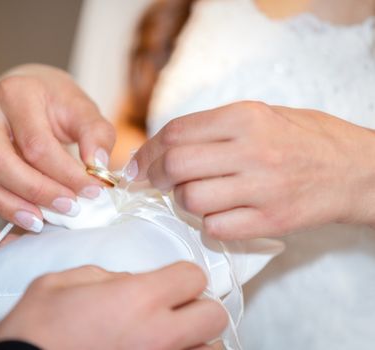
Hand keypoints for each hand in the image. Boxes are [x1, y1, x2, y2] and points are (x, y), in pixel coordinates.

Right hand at [0, 64, 115, 242]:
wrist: (29, 93)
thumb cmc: (57, 105)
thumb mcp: (83, 111)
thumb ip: (95, 136)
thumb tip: (97, 168)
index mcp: (14, 93)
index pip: (36, 143)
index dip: (66, 174)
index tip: (92, 193)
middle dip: (36, 192)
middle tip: (68, 210)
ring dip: (1, 207)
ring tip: (38, 224)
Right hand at [0, 262, 226, 349]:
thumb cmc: (34, 334)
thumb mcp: (60, 284)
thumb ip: (103, 276)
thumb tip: (127, 283)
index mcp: (136, 299)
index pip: (193, 277)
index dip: (183, 275)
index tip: (172, 280)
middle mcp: (157, 335)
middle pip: (214, 316)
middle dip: (199, 308)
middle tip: (176, 309)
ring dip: (195, 341)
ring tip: (168, 339)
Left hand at [129, 101, 374, 238]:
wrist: (356, 170)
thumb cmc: (303, 139)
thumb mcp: (261, 115)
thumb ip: (212, 129)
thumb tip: (162, 148)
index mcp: (245, 117)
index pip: (175, 133)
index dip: (147, 151)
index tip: (137, 165)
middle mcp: (252, 151)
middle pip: (176, 166)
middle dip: (154, 177)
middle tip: (154, 182)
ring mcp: (262, 188)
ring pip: (191, 200)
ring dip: (182, 201)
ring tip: (194, 196)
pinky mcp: (271, 221)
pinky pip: (215, 227)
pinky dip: (208, 223)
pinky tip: (219, 214)